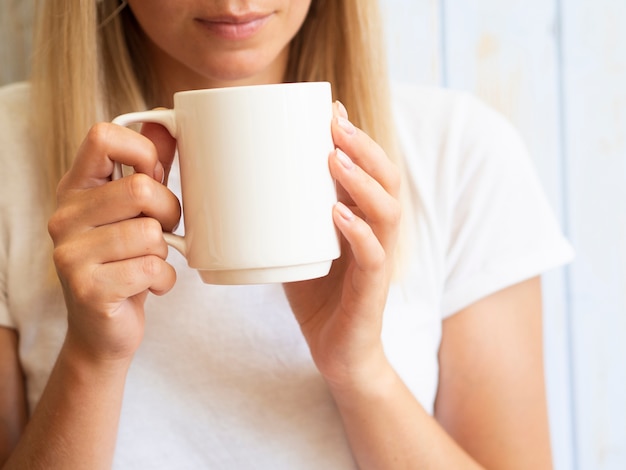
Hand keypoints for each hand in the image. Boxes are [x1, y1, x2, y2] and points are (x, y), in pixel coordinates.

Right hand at [48, 122, 179, 363]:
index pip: (102, 136)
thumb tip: (168, 123)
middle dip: (170, 212)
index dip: (143, 151)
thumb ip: (148, 169)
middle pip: (140, 189)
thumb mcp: (134, 212)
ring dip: (164, 253)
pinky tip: (149, 287)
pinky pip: (152, 268)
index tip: (155, 176)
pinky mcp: (87, 288)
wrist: (103, 331)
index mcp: (76, 189)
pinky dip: (164, 281)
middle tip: (166, 232)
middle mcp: (64, 217)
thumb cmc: (125, 263)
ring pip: (150, 234)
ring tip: (149, 263)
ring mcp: (69, 254)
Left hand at [283, 102, 401, 388]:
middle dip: (363, 147)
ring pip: (386, 212)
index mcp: (362, 219)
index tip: (330, 108)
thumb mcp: (297, 247)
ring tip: (334, 158)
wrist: (337, 353)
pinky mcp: (371, 291)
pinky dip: (358, 232)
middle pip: (386, 180)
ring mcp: (379, 261)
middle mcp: (377, 234)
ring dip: (362, 181)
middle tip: (334, 122)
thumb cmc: (317, 297)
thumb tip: (240, 187)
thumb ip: (283, 219)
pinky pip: (373, 257)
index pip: (370, 170)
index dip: (356, 138)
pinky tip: (337, 213)